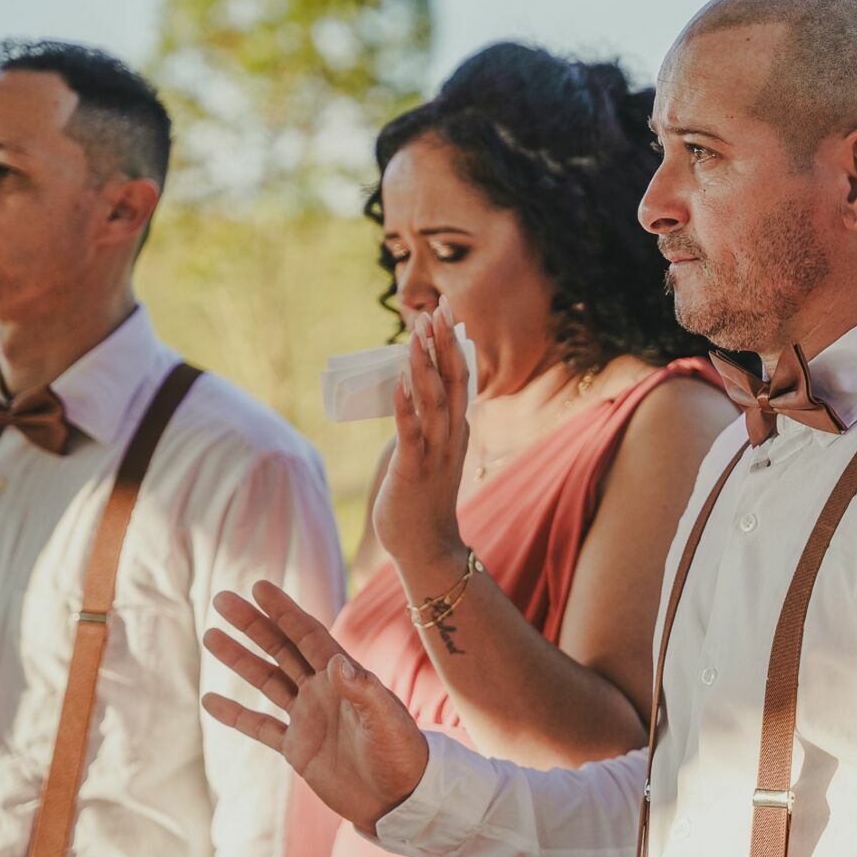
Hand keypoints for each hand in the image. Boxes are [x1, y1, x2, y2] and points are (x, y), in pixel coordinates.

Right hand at [202, 579, 429, 834]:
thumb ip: (363, 691)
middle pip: (281, 649)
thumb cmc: (401, 755)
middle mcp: (324, 690)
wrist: (399, 800)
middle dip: (253, 625)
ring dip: (240, 659)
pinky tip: (210, 700)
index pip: (308, 635)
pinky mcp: (298, 748)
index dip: (284, 611)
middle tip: (222, 600)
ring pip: (267, 680)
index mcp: (345, 677)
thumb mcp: (387, 720)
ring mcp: (309, 717)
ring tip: (210, 636)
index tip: (259, 587)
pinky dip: (236, 714)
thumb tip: (336, 663)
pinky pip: (260, 726)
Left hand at [372, 297, 469, 570]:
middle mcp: (452, 435)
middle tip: (437, 308)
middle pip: (452, 380)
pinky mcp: (414, 470)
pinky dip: (405, 405)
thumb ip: (427, 425)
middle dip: (443, 343)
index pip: (459, 376)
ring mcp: (435, 452)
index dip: (452, 342)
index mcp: (457, 429)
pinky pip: (410, 432)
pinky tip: (397, 381)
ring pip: (433, 400)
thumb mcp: (432, 454)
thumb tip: (411, 394)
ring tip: (417, 333)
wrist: (430, 547)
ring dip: (424, 365)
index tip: (445, 311)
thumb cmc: (424, 501)